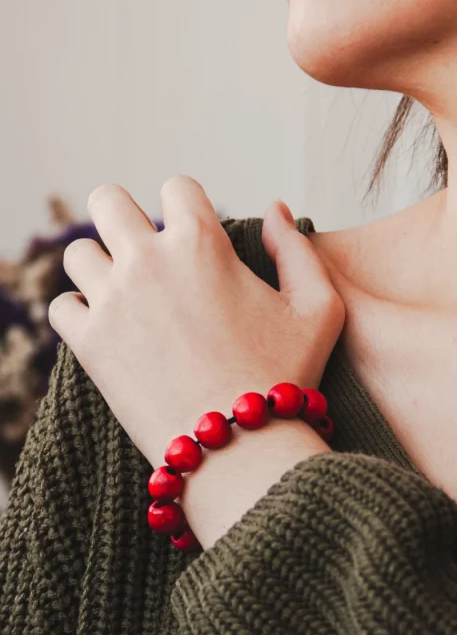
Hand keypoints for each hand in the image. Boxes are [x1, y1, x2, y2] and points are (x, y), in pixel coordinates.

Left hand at [49, 177, 344, 468]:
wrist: (239, 447)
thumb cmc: (285, 377)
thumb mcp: (319, 308)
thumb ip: (297, 248)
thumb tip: (273, 208)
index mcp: (202, 242)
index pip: (175, 187)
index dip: (185, 207)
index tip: (189, 235)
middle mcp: (149, 261)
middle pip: (106, 200)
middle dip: (123, 218)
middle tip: (142, 251)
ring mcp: (113, 300)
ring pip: (77, 253)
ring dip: (99, 267)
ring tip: (124, 294)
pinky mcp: (90, 343)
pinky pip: (61, 307)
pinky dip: (78, 314)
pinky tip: (106, 330)